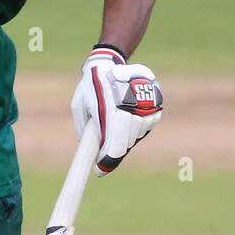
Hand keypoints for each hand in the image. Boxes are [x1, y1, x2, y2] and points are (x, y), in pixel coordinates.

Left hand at [71, 46, 162, 175]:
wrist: (111, 63)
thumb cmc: (90, 85)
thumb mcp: (79, 105)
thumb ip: (84, 127)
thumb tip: (90, 149)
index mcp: (109, 108)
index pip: (114, 143)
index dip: (108, 161)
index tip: (99, 171)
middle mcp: (130, 107)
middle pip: (126, 143)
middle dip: (113, 153)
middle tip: (102, 159)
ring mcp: (145, 105)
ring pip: (136, 136)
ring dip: (125, 140)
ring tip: (113, 130)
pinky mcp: (155, 104)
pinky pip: (146, 127)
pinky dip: (135, 131)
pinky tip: (126, 122)